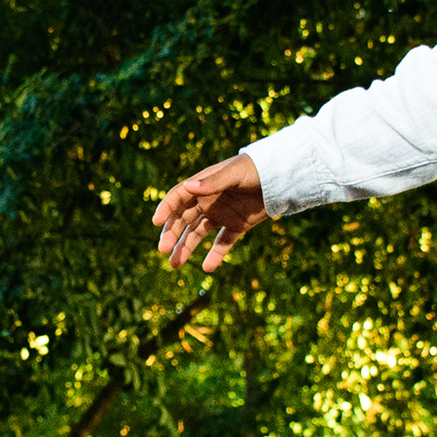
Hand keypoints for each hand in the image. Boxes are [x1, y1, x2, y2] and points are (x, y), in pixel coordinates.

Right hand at [150, 154, 266, 270]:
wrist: (280, 177)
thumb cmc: (256, 169)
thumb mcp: (234, 174)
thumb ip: (213, 182)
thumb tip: (188, 187)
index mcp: (203, 185)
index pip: (179, 197)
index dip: (166, 209)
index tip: (156, 222)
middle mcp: (208, 201)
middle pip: (183, 219)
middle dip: (172, 234)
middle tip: (162, 250)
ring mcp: (221, 214)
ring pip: (197, 234)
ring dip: (186, 248)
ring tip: (175, 265)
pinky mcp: (236, 226)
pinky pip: (223, 243)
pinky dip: (215, 255)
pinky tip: (207, 268)